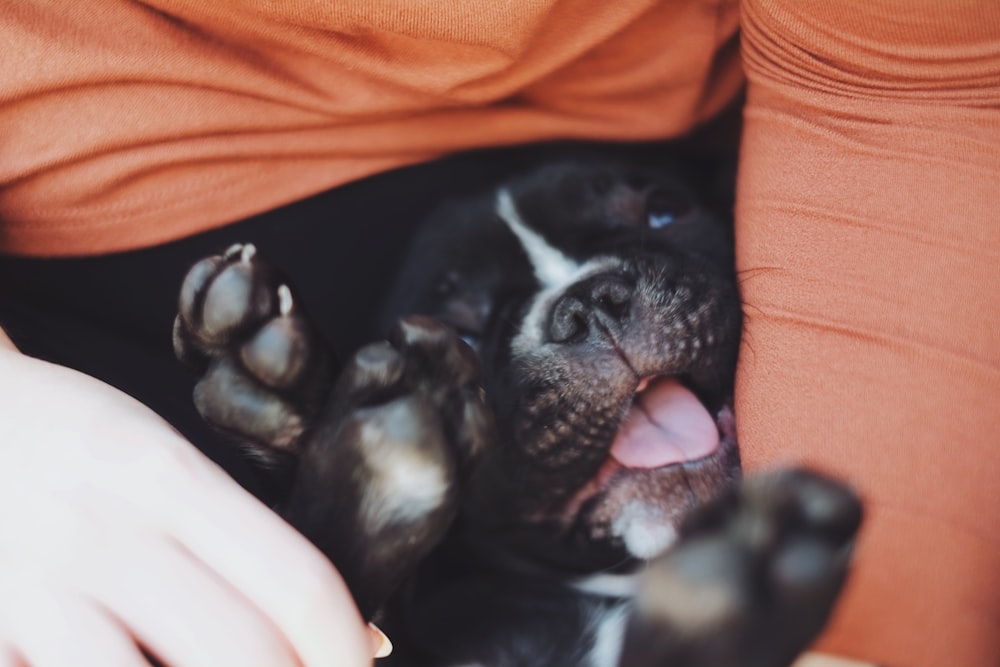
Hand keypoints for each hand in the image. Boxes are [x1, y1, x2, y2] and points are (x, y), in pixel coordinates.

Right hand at [0, 343, 380, 666]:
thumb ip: (243, 544)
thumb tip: (351, 632)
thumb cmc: (70, 444)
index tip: (365, 665)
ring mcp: (37, 588)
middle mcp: (107, 534)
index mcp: (169, 480)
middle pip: (240, 651)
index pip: (295, 581)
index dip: (345, 648)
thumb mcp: (163, 464)